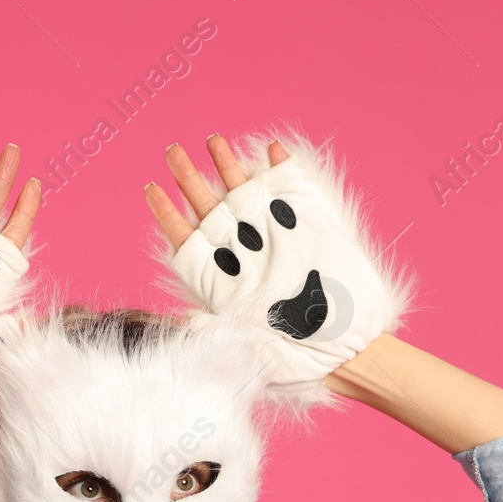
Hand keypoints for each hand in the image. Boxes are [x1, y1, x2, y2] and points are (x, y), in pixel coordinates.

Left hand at [145, 131, 411, 404]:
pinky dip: (282, 168)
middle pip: (207, 208)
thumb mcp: (250, 353)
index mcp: (222, 283)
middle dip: (188, 179)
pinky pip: (293, 191)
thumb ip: (217, 335)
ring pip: (244, 193)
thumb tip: (184, 321)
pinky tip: (271, 150)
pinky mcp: (314, 227)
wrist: (352, 352)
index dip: (167, 215)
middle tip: (172, 152)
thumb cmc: (298, 359)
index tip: (151, 189)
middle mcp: (245, 255)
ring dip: (227, 166)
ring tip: (212, 142)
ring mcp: (278, 237)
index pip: (186, 241)